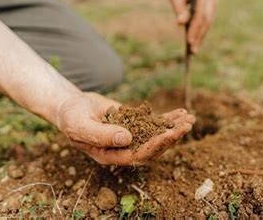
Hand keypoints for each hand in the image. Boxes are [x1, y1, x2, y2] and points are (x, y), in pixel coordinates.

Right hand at [56, 92, 194, 164]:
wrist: (71, 106)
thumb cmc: (72, 118)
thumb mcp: (81, 126)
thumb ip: (101, 135)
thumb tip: (127, 138)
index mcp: (111, 156)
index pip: (137, 155)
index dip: (155, 146)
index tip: (169, 134)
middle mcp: (124, 149)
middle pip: (153, 147)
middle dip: (171, 137)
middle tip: (187, 126)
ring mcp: (131, 136)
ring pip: (157, 135)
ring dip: (174, 128)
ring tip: (190, 119)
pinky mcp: (135, 124)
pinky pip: (154, 123)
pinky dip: (168, 118)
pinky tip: (182, 112)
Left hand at [167, 0, 216, 53]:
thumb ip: (179, 8)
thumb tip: (180, 24)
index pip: (200, 14)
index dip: (195, 28)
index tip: (189, 41)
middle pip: (206, 20)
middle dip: (199, 35)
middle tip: (192, 50)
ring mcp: (213, 1)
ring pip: (208, 22)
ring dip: (201, 36)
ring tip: (194, 50)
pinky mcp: (212, 6)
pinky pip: (207, 21)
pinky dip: (202, 31)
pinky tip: (196, 41)